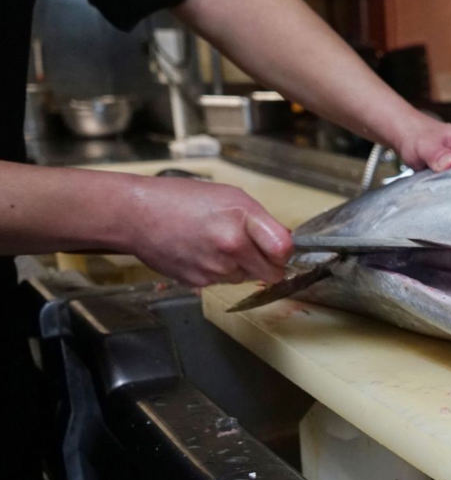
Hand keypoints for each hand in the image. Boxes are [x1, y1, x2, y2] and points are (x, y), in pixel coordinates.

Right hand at [124, 177, 292, 286]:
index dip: (285, 252)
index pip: (284, 250)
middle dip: (268, 265)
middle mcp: (231, 246)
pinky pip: (223, 282)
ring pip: (246, 278)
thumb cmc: (181, 199)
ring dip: (241, 267)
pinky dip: (219, 271)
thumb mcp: (230, 196)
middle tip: (254, 250)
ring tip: (217, 244)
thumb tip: (283, 243)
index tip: (280, 249)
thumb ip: (260, 221)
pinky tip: (202, 252)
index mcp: (242, 218)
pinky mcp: (200, 283)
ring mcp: (215, 268)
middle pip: (271, 273)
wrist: (136, 215)